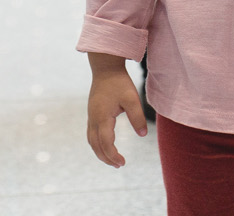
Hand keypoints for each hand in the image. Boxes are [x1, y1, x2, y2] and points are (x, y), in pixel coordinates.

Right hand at [86, 53, 146, 167]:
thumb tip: (143, 135)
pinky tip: (106, 145)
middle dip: (106, 157)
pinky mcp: (92, 113)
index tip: (123, 163)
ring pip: (91, 140)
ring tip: (112, 160)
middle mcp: (93, 118)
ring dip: (100, 152)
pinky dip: (97, 144)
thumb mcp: (132, 98)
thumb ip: (137, 117)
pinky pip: (91, 133)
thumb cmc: (119, 82)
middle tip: (119, 165)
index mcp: (102, 117)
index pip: (105, 142)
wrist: (105, 68)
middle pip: (95, 145)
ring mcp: (91, 116)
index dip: (113, 155)